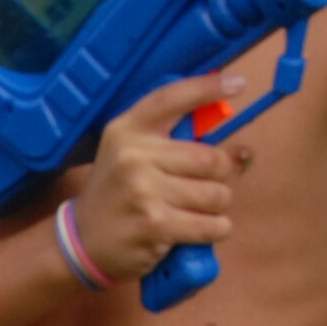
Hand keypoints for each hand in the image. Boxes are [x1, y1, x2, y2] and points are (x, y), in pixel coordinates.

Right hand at [71, 72, 252, 281]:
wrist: (82, 242)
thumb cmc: (119, 194)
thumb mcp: (133, 156)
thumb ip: (178, 145)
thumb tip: (243, 153)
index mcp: (127, 131)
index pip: (172, 99)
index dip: (208, 88)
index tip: (237, 83)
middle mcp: (133, 156)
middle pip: (211, 158)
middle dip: (220, 176)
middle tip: (202, 186)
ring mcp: (143, 191)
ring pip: (217, 194)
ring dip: (216, 206)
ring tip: (193, 211)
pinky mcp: (155, 225)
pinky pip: (212, 226)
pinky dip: (215, 230)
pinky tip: (197, 230)